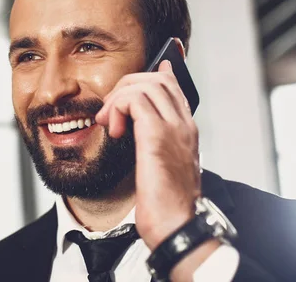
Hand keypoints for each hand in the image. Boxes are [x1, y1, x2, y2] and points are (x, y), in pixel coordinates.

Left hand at [95, 60, 200, 249]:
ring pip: (144, 84)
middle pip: (157, 78)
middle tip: (110, 111)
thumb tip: (135, 126)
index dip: (157, 72)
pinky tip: (114, 130)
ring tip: (109, 123)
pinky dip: (117, 108)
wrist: (176, 225)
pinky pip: (134, 100)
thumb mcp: (161, 166)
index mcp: (186, 130)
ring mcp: (174, 128)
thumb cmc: (165, 202)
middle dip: (126, 85)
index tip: (144, 70)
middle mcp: (184, 124)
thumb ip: (152, 142)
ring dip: (117, 98)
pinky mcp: (157, 136)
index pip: (174, 86)